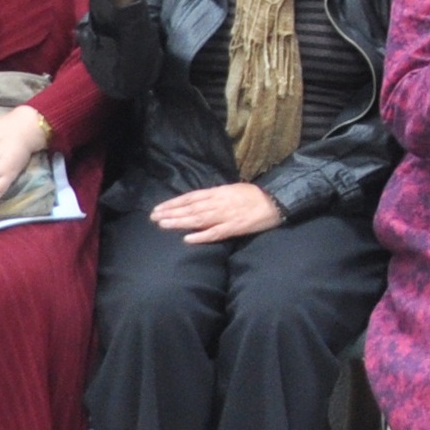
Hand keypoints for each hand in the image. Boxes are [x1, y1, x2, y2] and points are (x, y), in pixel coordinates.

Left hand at [151, 183, 282, 244]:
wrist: (276, 201)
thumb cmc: (254, 195)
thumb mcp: (232, 190)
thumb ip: (215, 195)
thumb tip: (199, 201)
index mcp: (218, 192)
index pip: (190, 198)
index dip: (173, 203)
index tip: (158, 208)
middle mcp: (218, 203)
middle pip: (190, 208)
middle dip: (171, 213)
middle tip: (154, 217)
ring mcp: (226, 215)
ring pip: (198, 219)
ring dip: (180, 222)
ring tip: (163, 224)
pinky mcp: (234, 227)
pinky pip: (215, 233)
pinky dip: (201, 236)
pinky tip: (188, 239)